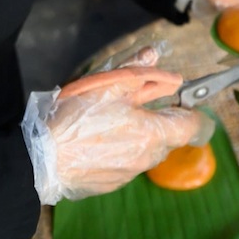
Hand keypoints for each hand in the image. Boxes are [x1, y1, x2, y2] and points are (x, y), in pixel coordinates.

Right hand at [22, 67, 213, 204]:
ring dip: (137, 134)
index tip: (179, 99)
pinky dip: (120, 149)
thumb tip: (156, 55)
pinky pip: (127, 162)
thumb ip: (138, 70)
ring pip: (146, 149)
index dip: (191, 109)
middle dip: (157, 118)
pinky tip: (97, 139)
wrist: (43, 159)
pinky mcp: (112, 183)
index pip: (194, 126)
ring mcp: (130, 173)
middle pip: (168, 136)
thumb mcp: (108, 85)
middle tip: (132, 102)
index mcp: (153, 133)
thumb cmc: (77, 119)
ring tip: (109, 119)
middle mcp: (148, 157)